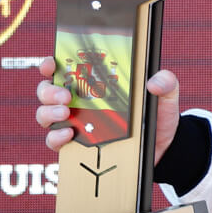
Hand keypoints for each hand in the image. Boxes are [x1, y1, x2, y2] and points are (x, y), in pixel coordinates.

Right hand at [33, 57, 181, 163]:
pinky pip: (55, 141)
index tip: (51, 64)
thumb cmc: (157, 116)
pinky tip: (69, 133)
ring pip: (45, 115)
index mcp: (94, 83)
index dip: (51, 64)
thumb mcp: (165, 96)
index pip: (64, 69)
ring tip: (65, 112)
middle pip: (47, 91)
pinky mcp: (77, 146)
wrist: (163, 148)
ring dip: (49, 112)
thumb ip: (166, 82)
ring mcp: (76, 123)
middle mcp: (80, 102)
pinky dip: (56, 137)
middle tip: (65, 95)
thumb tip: (154, 82)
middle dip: (49, 90)